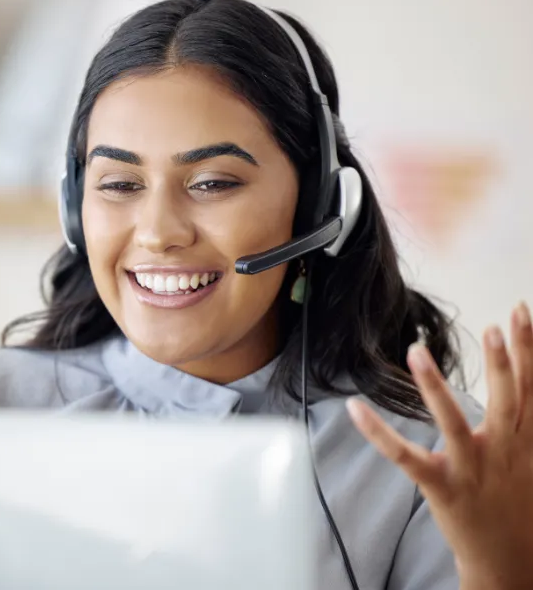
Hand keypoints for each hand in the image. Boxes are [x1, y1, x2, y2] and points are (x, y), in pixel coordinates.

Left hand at [347, 301, 532, 589]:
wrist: (510, 561)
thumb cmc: (517, 502)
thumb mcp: (532, 458)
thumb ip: (525, 420)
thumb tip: (524, 378)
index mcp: (527, 440)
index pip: (532, 387)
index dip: (529, 348)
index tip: (520, 310)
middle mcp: (503, 450)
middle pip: (507, 400)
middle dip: (503, 362)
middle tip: (494, 326)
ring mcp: (471, 469)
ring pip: (452, 422)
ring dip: (435, 386)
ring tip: (417, 350)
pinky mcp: (442, 487)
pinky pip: (405, 457)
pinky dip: (379, 433)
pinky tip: (356, 409)